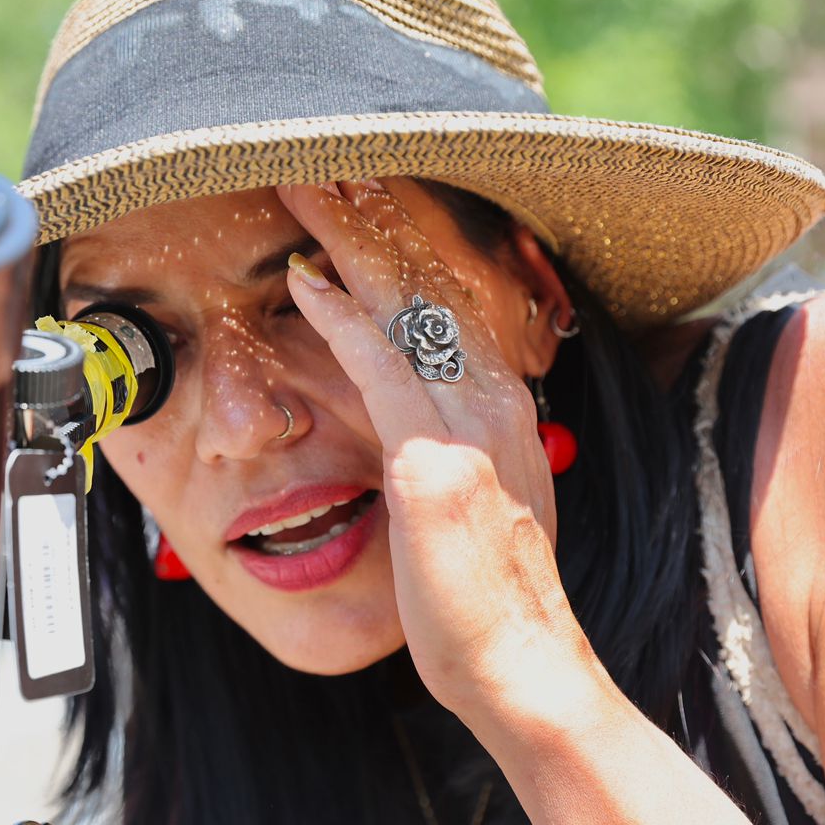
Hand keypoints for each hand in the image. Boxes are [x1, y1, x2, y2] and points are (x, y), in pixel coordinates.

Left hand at [276, 181, 589, 718]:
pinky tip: (304, 281)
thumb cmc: (489, 598)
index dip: (405, 250)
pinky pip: (380, 366)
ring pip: (405, 305)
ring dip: (350, 240)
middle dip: (375, 217)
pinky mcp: (431, 461)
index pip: (451, 305)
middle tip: (328, 162)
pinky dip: (340, 317)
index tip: (367, 206)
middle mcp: (497, 402)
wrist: (520, 662)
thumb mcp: (483, 507)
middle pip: (429, 284)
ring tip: (306, 187)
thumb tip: (423, 438)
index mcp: (507, 408)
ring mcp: (469, 427)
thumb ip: (458, 456)